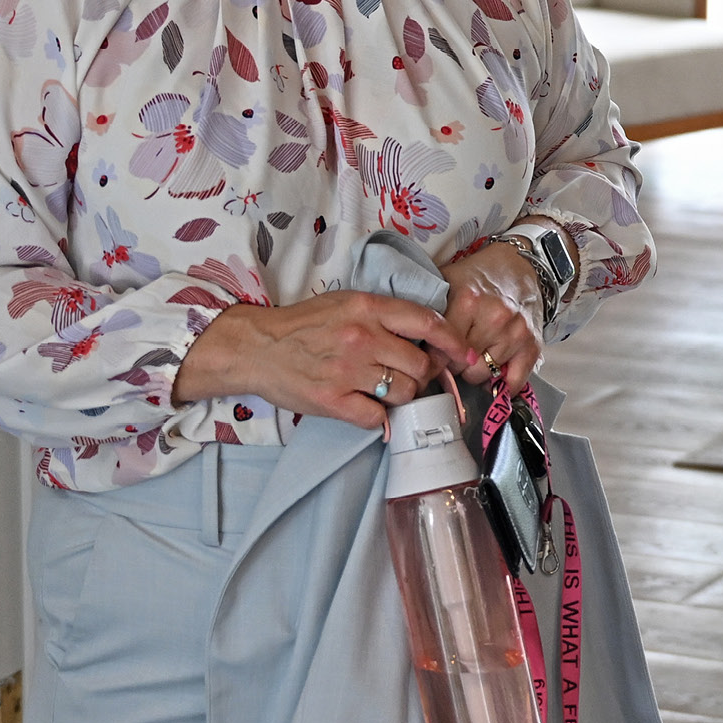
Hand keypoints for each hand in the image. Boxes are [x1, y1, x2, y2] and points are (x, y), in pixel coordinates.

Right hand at [173, 290, 474, 428]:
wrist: (256, 348)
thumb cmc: (305, 325)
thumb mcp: (347, 304)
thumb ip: (386, 316)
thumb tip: (430, 338)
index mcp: (368, 308)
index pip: (427, 323)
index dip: (454, 343)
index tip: (466, 356)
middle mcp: (361, 337)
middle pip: (421, 365)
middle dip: (423, 375)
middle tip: (410, 376)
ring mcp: (346, 370)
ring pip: (404, 393)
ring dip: (403, 396)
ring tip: (386, 391)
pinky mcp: (331, 400)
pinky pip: (377, 417)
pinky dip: (379, 418)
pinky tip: (367, 408)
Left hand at [444, 242, 544, 392]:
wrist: (520, 265)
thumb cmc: (480, 276)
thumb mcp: (447, 280)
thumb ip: (429, 309)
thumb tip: (409, 343)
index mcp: (468, 301)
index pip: (439, 350)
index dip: (431, 357)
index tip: (429, 358)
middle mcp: (494, 317)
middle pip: (459, 365)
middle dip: (452, 363)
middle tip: (451, 354)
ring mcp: (515, 332)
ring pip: (482, 374)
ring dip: (474, 371)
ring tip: (472, 356)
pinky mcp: (532, 344)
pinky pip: (514, 380)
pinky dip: (501, 385)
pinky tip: (493, 376)